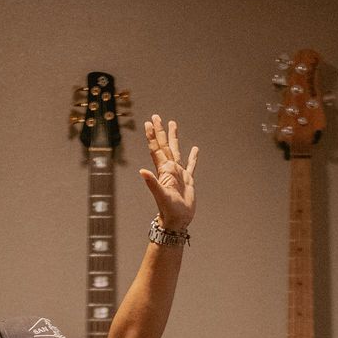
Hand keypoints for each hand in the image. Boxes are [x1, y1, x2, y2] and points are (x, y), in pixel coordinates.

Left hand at [139, 115, 197, 232]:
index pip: (156, 149)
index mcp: (164, 170)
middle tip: (157, 116)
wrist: (177, 221)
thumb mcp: (160, 195)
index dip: (153, 136)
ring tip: (173, 124)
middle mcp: (170, 169)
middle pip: (165, 145)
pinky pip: (191, 165)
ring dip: (174, 138)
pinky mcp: (188, 180)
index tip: (149, 123)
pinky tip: (195, 149)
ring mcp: (179, 174)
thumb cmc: (168, 210)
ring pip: (176, 151)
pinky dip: (193, 157)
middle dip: (161, 131)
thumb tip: (142, 171)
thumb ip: (152, 183)